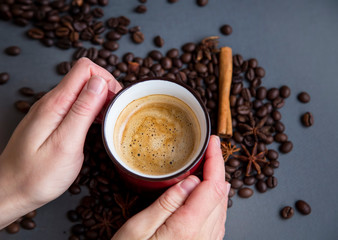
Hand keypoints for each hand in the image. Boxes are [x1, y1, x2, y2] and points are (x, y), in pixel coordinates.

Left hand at [0, 58, 121, 227]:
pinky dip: (92, 110)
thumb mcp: (66, 143)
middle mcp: (52, 101)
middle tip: (115, 113)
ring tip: (109, 120)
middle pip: (86, 76)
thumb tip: (99, 82)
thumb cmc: (37, 175)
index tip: (116, 101)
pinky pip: (77, 104)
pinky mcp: (53, 120)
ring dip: (101, 100)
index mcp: (56, 103)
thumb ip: (83, 110)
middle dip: (107, 89)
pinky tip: (96, 125)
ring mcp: (52, 110)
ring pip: (83, 90)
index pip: (85, 68)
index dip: (106, 79)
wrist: (11, 190)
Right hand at [112, 135, 230, 239]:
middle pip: (222, 193)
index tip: (213, 143)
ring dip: (216, 182)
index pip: (213, 186)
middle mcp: (204, 236)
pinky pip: (218, 218)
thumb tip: (190, 180)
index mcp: (187, 228)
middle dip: (217, 167)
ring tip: (204, 166)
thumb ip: (167, 203)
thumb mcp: (138, 228)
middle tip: (206, 151)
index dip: (216, 160)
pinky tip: (203, 192)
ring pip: (222, 205)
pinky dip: (214, 198)